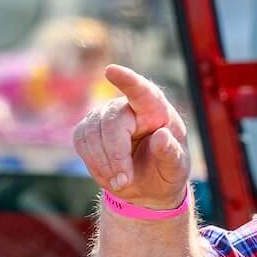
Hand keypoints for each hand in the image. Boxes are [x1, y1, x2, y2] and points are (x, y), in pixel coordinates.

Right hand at [71, 65, 191, 210]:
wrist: (147, 185)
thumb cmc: (165, 171)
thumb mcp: (175, 169)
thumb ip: (171, 153)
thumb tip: (161, 136)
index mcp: (156, 110)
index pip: (142, 91)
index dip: (127, 81)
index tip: (111, 71)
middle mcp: (128, 106)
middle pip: (111, 123)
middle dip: (115, 155)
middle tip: (123, 182)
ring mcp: (105, 115)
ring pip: (91, 133)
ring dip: (103, 163)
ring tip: (120, 182)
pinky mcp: (88, 128)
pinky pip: (80, 141)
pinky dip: (93, 163)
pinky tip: (108, 173)